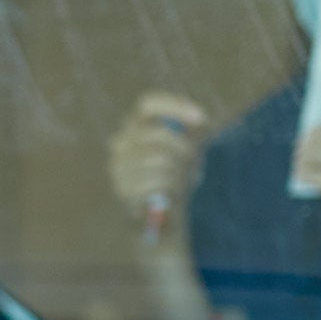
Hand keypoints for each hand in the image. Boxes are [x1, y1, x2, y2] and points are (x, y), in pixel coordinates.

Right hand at [107, 92, 210, 236]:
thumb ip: (194, 133)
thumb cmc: (176, 176)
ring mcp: (119, 166)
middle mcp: (121, 142)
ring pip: (159, 159)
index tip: (201, 119)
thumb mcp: (189, 150)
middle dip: (184, 146)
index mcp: (135, 126)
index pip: (148, 104)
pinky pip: (156, 182)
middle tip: (195, 158)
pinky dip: (172, 188)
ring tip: (183, 181)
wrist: (161, 215)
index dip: (176, 107)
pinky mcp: (123, 190)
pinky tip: (173, 194)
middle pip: (158, 133)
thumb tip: (201, 121)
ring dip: (179, 171)